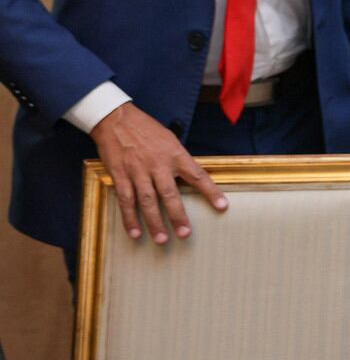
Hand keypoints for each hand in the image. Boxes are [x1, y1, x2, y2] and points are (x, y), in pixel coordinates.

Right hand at [89, 102, 226, 242]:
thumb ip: (179, 160)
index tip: (222, 206)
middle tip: (185, 234)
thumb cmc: (147, 130)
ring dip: (155, 222)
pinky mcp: (120, 175)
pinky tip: (135, 232)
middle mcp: (158, 165)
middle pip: (170, 195)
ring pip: (147, 201)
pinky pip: (126, 200)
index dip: (211, 192)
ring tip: (162, 240)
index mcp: (175, 155)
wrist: (116, 119)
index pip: (197, 176)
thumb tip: (191, 178)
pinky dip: (129, 218)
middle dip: (178, 216)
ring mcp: (138, 171)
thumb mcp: (170, 140)